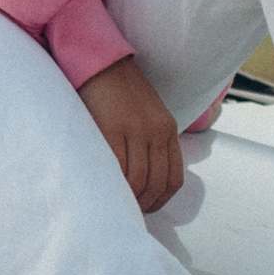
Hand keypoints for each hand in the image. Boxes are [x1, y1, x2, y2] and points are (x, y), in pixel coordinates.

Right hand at [77, 57, 185, 211]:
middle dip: (144, 205)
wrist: (99, 60)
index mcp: (168, 128)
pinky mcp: (112, 129)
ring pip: (139, 180)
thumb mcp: (145, 113)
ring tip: (115, 205)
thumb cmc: (116, 89)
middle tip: (127, 213)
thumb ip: (148, 140)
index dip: (161, 200)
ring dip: (129, 199)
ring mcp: (136, 130)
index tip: (146, 208)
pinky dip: (114, 184)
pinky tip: (105, 189)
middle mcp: (157, 130)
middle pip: (158, 183)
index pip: (174, 177)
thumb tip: (142, 177)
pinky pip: (118, 168)